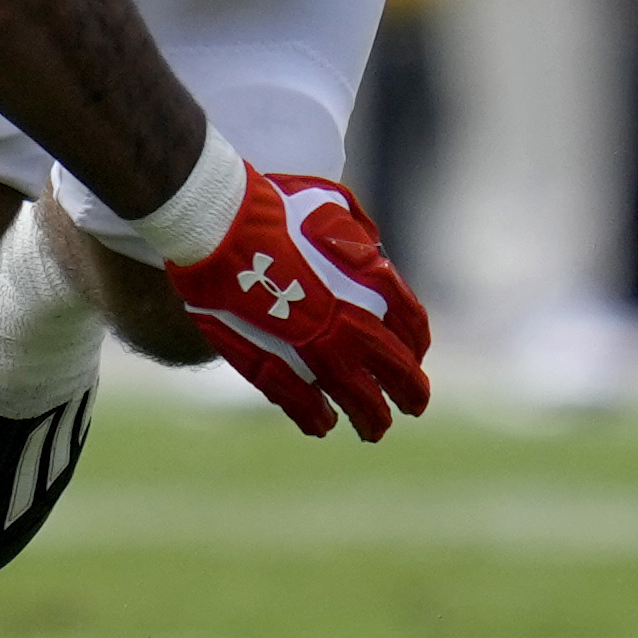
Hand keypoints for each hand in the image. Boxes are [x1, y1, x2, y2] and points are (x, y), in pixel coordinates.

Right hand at [164, 167, 431, 439]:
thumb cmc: (275, 207)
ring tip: (374, 430)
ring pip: (360, 403)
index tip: (413, 356)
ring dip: (371, 420)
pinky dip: (317, 419)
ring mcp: (317, 353)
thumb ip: (360, 237)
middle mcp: (356, 326)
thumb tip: (370, 252)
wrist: (221, 225)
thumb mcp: (335, 207)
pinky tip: (321, 424)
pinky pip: (306, 407)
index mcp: (374, 285)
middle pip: (400, 375)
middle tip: (412, 406)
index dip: (416, 347)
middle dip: (411, 394)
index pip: (413, 330)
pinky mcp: (276, 369)